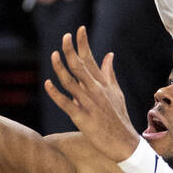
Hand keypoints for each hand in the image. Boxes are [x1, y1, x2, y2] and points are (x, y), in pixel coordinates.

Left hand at [44, 25, 135, 160]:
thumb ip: (109, 73)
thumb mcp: (117, 92)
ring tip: (53, 55)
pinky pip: (66, 103)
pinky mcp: (82, 118)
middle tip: (65, 37)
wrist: (124, 143)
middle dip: (71, 50)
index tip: (79, 30)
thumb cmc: (119, 117)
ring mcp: (89, 104)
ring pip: (71, 82)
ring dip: (61, 68)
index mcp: (103, 84)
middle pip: (80, 67)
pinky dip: (56, 94)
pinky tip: (48, 84)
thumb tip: (108, 54)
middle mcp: (96, 90)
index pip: (91, 59)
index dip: (84, 44)